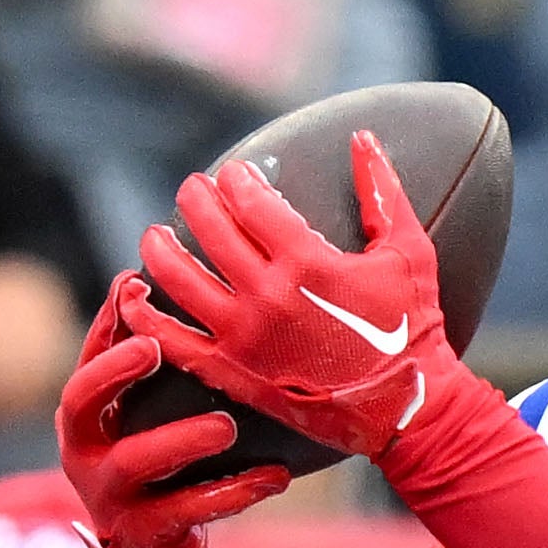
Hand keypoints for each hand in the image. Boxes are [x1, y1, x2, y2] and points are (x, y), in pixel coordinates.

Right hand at [55, 297, 283, 547]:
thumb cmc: (161, 478)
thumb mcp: (149, 425)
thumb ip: (160, 380)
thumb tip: (192, 304)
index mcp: (86, 417)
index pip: (88, 357)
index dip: (107, 322)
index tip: (134, 282)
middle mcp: (83, 451)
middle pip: (83, 399)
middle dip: (116, 370)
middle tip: (158, 347)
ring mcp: (108, 496)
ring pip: (136, 459)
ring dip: (182, 438)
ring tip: (227, 426)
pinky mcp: (143, 534)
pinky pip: (187, 510)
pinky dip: (233, 492)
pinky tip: (275, 478)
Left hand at [126, 136, 484, 467]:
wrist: (411, 410)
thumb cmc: (413, 331)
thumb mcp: (410, 254)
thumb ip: (383, 192)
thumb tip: (362, 137)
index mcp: (307, 262)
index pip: (252, 201)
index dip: (238, 180)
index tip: (235, 174)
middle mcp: (268, 295)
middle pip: (209, 229)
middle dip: (196, 199)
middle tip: (193, 190)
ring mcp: (246, 337)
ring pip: (179, 279)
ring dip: (160, 249)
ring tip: (155, 235)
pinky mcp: (235, 374)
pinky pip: (174, 342)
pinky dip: (146, 317)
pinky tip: (134, 296)